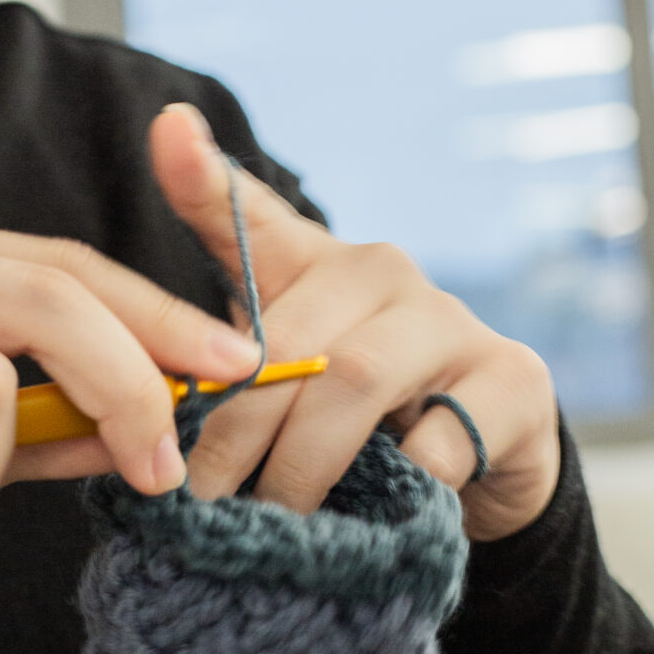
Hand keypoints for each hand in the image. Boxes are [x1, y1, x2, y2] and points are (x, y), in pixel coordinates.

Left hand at [149, 103, 560, 539]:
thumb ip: (218, 389)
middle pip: (288, 341)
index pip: (249, 216)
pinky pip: (436, 442)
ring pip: (355, 380)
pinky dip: (393, 488)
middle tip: (199, 499)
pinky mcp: (514, 381)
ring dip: (301, 466)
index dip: (202, 176)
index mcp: (315, 269)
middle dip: (234, 430)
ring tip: (274, 524)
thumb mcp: (285, 401)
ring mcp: (452, 322)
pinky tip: (372, 519)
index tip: (167, 129)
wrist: (483, 475)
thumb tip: (139, 410)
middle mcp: (382, 275)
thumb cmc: (359, 428)